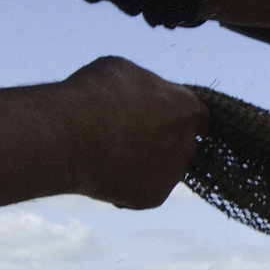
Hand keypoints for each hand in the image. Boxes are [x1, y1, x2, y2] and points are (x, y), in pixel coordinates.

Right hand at [61, 57, 207, 208]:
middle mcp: (187, 141)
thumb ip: (141, 88)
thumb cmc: (94, 96)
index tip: (162, 119)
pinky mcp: (155, 197)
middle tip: (131, 140)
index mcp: (187, 108)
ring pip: (165, 171)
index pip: (197, 116)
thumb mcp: (121, 72)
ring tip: (111, 158)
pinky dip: (128, 187)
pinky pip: (144, 192)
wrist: (72, 136)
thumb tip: (137, 94)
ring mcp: (173, 172)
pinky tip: (104, 176)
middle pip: (182, 144)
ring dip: (146, 166)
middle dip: (163, 143)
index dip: (178, 117)